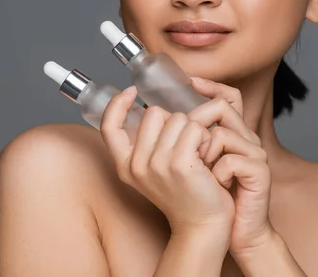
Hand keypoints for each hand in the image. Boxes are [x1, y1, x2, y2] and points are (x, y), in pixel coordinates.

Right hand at [100, 86, 234, 233]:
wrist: (203, 226)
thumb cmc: (184, 195)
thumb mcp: (153, 171)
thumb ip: (146, 144)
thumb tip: (152, 108)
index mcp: (125, 166)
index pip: (109, 126)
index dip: (117, 105)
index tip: (131, 91)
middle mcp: (136, 165)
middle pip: (154, 112)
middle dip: (174, 120)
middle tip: (186, 145)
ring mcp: (156, 164)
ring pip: (178, 118)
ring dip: (194, 129)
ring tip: (198, 154)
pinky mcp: (179, 164)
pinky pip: (195, 128)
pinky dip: (206, 137)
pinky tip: (207, 157)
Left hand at [188, 77, 274, 256]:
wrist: (223, 232)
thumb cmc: (202, 197)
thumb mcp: (184, 162)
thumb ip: (177, 138)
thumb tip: (155, 113)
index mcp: (230, 133)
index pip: (228, 97)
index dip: (213, 86)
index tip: (191, 80)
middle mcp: (246, 138)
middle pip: (219, 110)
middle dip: (193, 134)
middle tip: (192, 160)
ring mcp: (255, 153)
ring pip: (219, 134)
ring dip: (202, 157)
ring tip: (203, 174)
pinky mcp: (261, 171)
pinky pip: (229, 160)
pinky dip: (217, 175)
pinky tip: (217, 185)